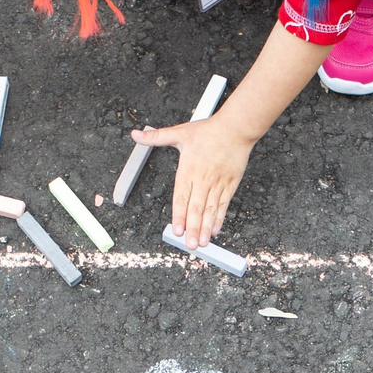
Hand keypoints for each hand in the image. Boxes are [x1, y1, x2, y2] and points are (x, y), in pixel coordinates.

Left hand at [135, 117, 254, 248]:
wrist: (235, 128)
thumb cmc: (209, 131)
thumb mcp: (180, 132)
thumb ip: (156, 137)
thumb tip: (136, 135)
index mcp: (188, 170)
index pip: (181, 198)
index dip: (179, 216)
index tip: (177, 230)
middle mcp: (202, 179)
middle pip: (196, 208)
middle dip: (192, 228)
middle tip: (189, 244)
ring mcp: (217, 183)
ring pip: (210, 210)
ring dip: (205, 227)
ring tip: (201, 242)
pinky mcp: (230, 184)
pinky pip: (224, 204)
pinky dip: (219, 218)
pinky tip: (215, 229)